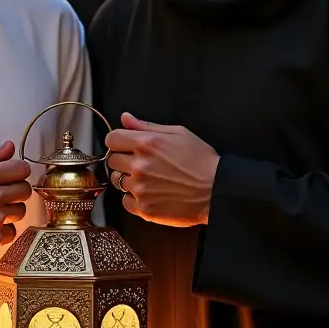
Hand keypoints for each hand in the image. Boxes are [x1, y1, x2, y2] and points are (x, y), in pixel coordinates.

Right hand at [0, 141, 31, 264]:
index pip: (22, 168)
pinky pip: (11, 232)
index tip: (13, 178)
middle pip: (25, 190)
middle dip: (16, 192)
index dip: (18, 173)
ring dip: (10, 212)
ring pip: (21, 211)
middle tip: (2, 196)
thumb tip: (9, 147)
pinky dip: (2, 231)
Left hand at [105, 112, 218, 227]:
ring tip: (149, 180)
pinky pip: (125, 202)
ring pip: (118, 181)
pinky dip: (134, 199)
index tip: (124, 146)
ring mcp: (140, 188)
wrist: (216, 190)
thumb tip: (126, 118)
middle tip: (141, 163)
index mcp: (146, 143)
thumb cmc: (202, 162)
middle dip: (124, 160)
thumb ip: (147, 126)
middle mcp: (140, 166)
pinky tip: (150, 194)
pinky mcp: (144, 208)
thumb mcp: (178, 133)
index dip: (118, 141)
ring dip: (129, 179)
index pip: (112, 139)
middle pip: (112, 160)